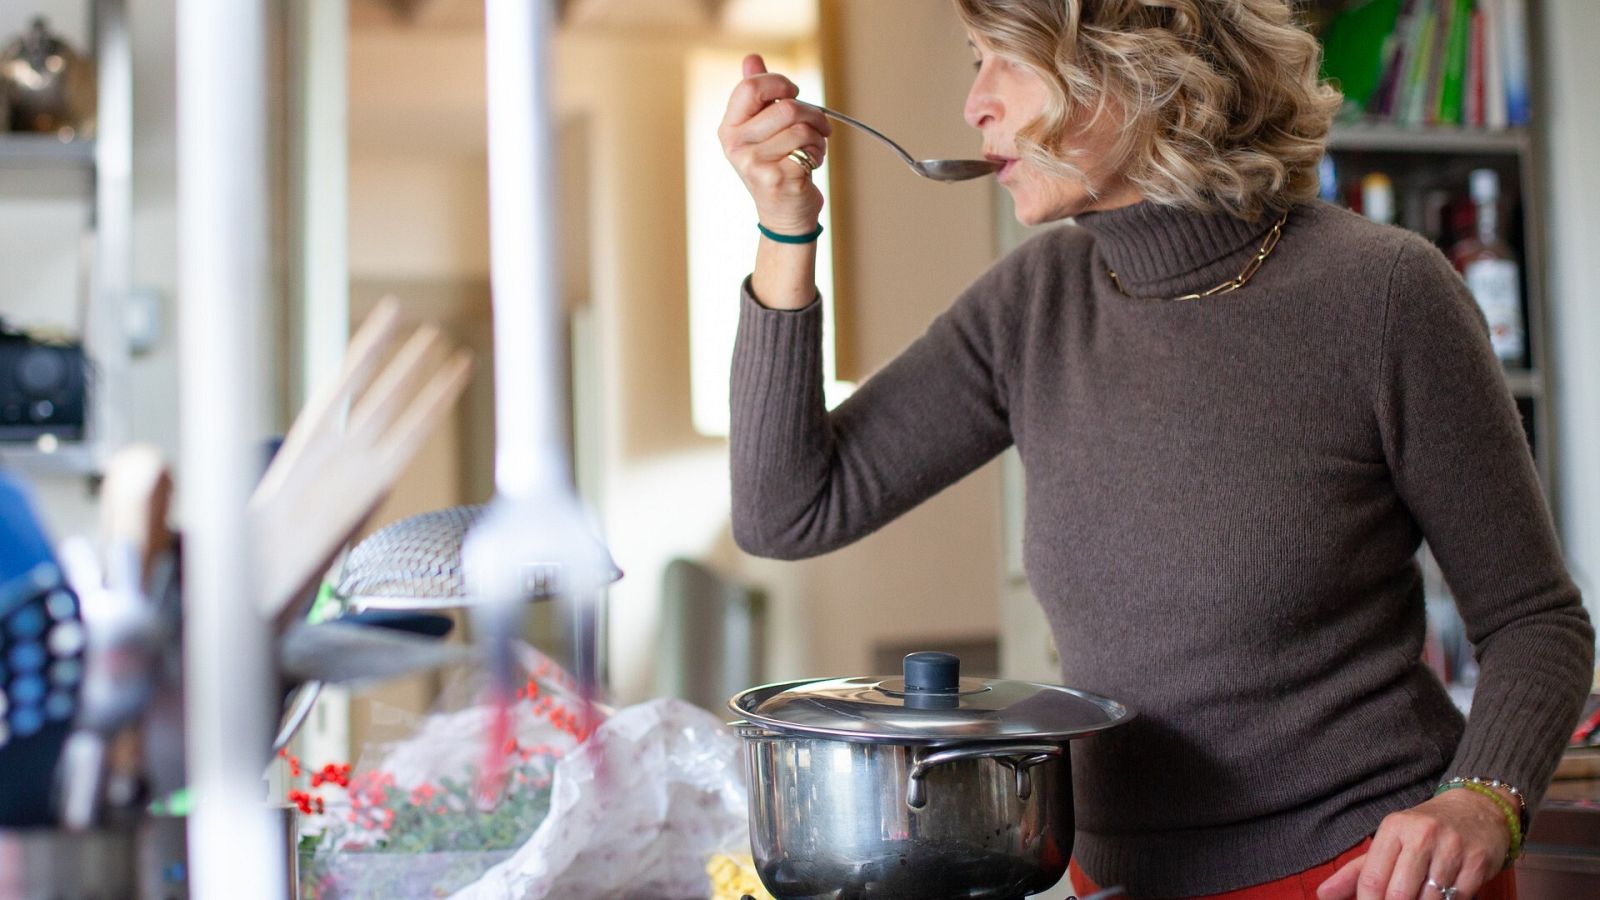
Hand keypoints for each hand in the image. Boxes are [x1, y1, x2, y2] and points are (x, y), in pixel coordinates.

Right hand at [717, 54, 831, 234]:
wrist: (783, 214)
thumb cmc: (775, 166)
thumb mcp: (760, 129)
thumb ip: (756, 94)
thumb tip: (752, 57)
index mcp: (729, 128)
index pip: (752, 87)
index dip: (779, 83)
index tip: (794, 93)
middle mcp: (736, 146)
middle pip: (786, 107)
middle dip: (813, 113)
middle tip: (820, 125)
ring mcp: (754, 164)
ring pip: (801, 128)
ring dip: (818, 136)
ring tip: (812, 148)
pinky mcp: (777, 179)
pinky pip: (809, 149)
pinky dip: (819, 153)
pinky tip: (811, 164)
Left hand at [1316, 789, 1511, 899]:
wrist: (1478, 810)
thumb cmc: (1424, 831)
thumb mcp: (1389, 842)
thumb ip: (1356, 871)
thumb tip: (1322, 894)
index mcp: (1394, 828)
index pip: (1371, 879)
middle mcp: (1422, 835)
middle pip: (1398, 894)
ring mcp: (1452, 849)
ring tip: (1417, 898)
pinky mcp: (1478, 864)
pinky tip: (1441, 898)